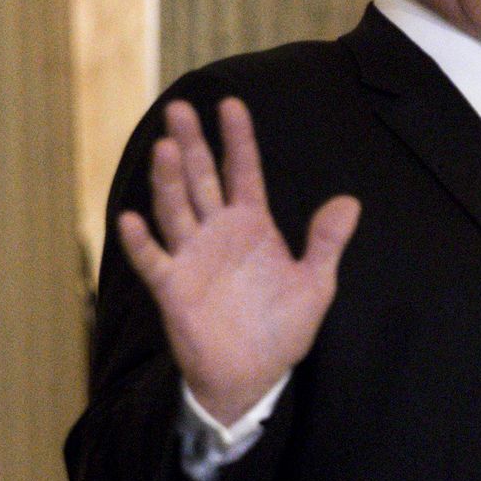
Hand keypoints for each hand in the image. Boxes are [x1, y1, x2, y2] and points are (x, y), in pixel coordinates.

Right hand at [116, 97, 360, 425]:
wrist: (252, 376)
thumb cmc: (282, 330)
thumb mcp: (315, 285)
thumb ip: (326, 243)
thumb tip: (350, 201)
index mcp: (252, 225)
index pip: (243, 171)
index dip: (238, 138)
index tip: (232, 104)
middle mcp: (217, 232)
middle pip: (202, 178)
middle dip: (193, 143)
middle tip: (180, 108)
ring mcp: (192, 257)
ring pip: (176, 209)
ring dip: (169, 180)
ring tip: (164, 149)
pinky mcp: (172, 287)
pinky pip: (153, 259)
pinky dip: (140, 241)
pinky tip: (130, 218)